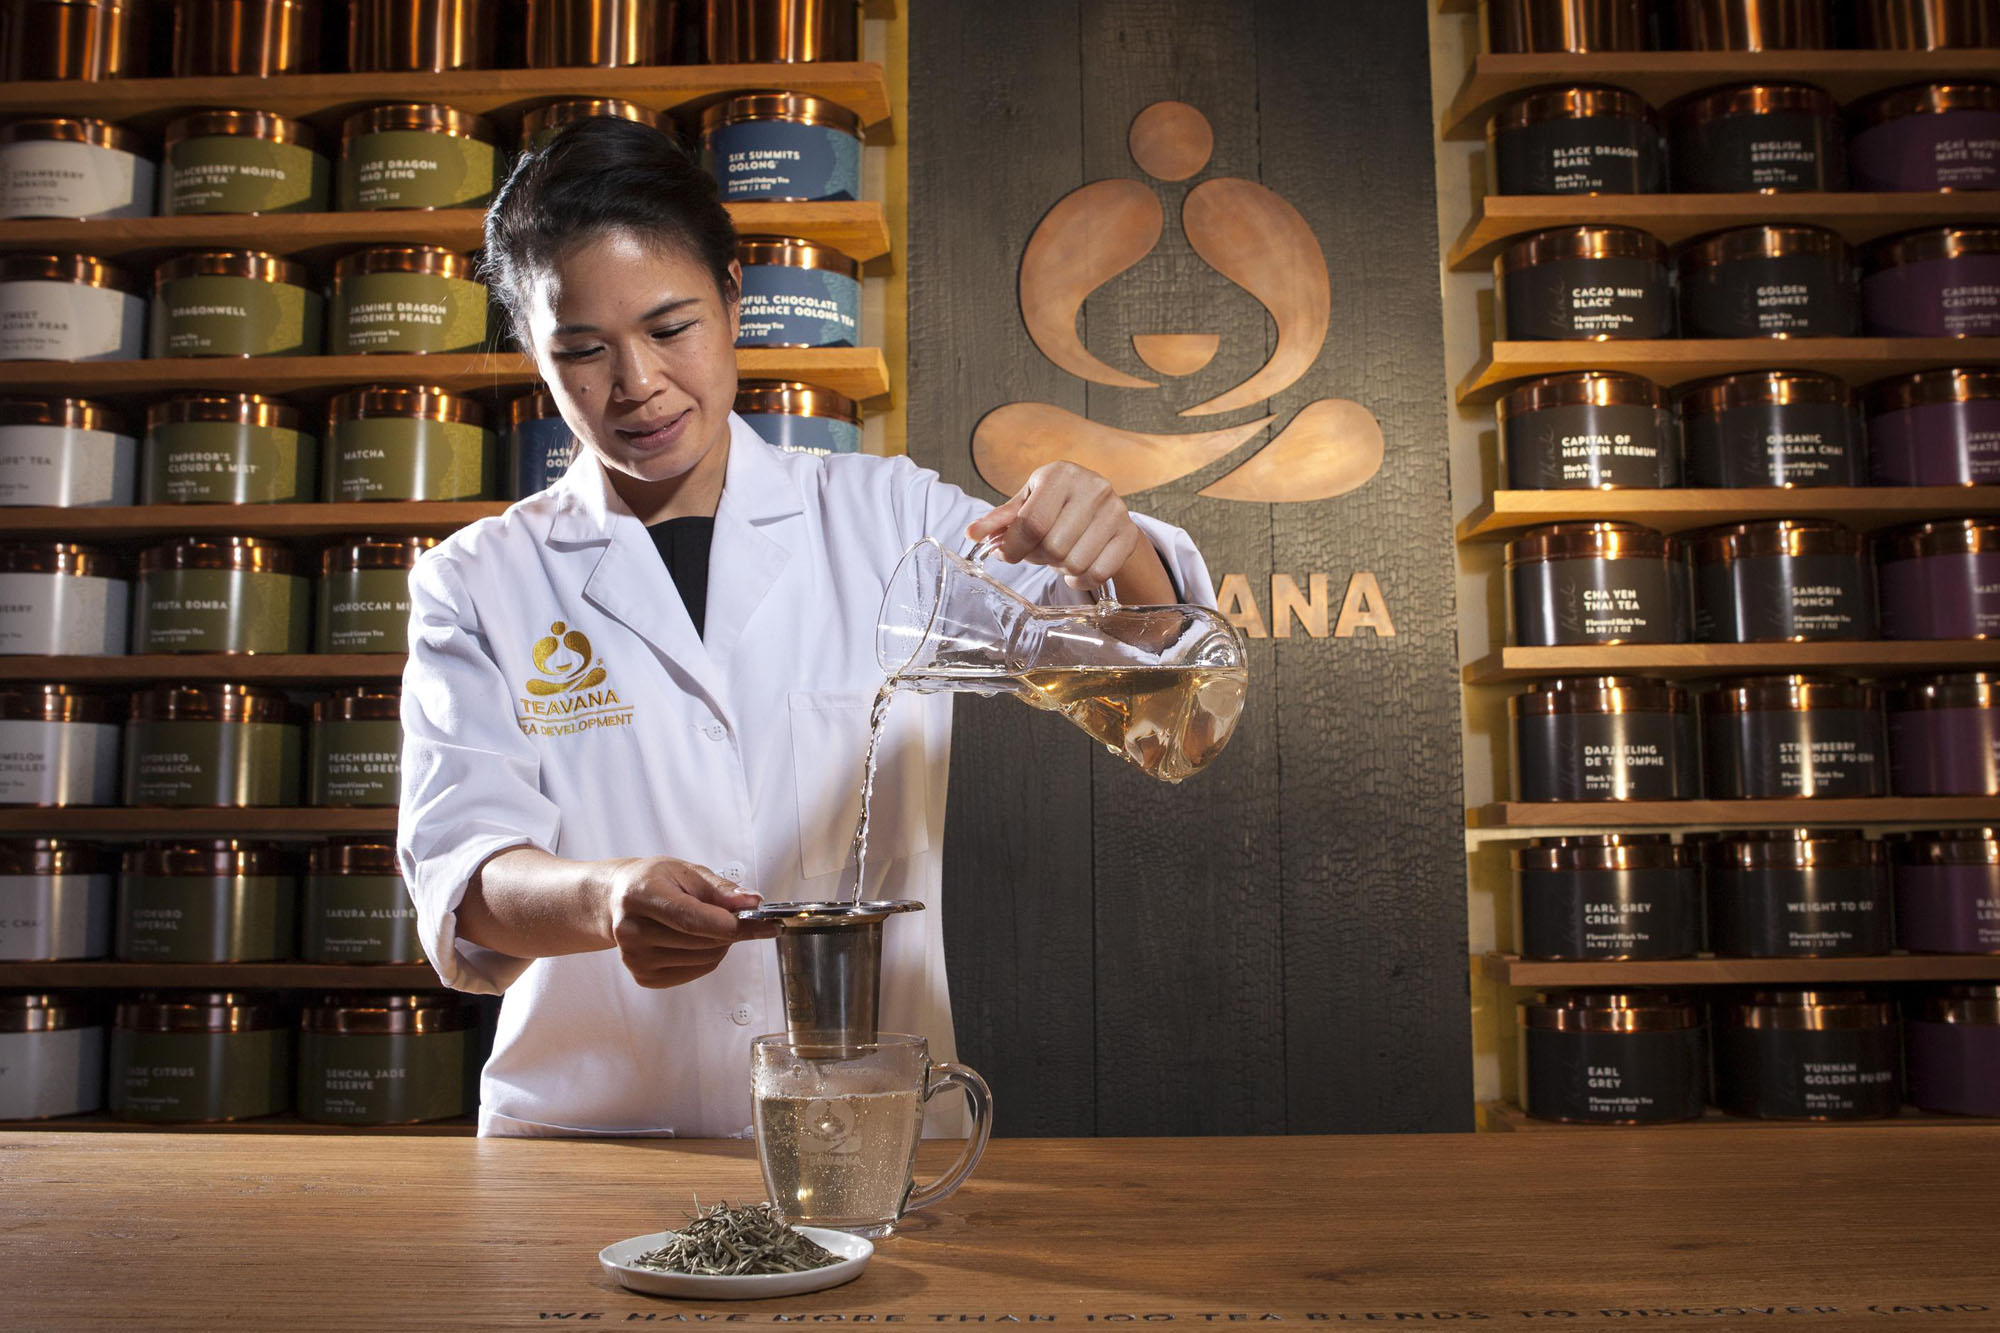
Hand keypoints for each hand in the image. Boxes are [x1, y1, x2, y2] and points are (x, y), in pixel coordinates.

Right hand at [598, 857, 776, 988]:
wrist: (618, 901)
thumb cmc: (653, 882)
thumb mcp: (686, 872)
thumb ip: (721, 889)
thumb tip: (751, 902)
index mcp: (641, 895)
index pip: (691, 919)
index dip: (730, 924)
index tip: (762, 922)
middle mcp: (631, 930)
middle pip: (702, 942)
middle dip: (733, 931)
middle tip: (743, 918)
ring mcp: (635, 958)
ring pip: (705, 959)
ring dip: (722, 944)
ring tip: (711, 925)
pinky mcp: (644, 977)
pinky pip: (697, 972)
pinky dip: (709, 957)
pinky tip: (697, 940)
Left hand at [966, 460, 1147, 591]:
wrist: (1098, 503)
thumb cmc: (1055, 502)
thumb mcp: (1026, 502)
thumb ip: (999, 520)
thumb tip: (972, 535)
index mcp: (1061, 474)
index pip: (1031, 523)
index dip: (1013, 547)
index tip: (1007, 554)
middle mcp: (1093, 488)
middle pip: (1053, 547)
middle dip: (1038, 557)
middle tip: (1039, 551)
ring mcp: (1116, 511)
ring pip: (1075, 562)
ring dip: (1059, 568)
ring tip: (1059, 554)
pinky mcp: (1129, 535)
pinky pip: (1098, 573)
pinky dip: (1080, 579)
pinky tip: (1075, 567)